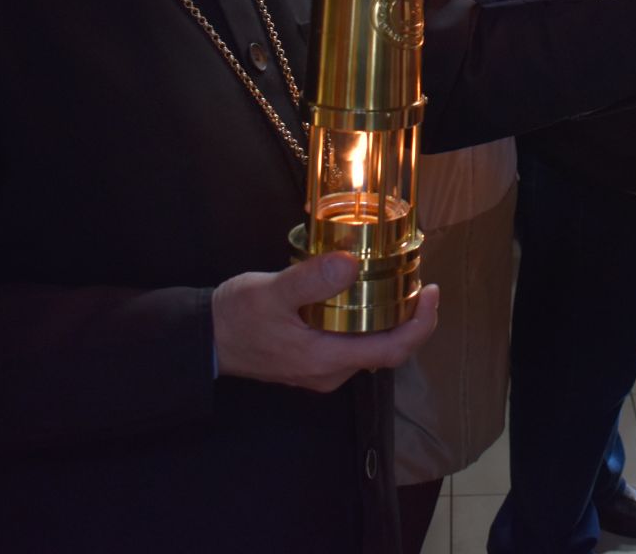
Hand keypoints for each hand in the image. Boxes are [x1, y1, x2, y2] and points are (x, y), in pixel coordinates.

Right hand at [213, 254, 440, 392]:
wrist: (203, 339)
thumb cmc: (235, 318)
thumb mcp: (271, 292)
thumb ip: (310, 281)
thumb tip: (350, 265)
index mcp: (325, 359)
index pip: (392, 351)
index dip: (421, 325)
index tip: (431, 293)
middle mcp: (329, 371)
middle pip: (388, 349)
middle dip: (411, 318)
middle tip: (419, 282)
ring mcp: (321, 369)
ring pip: (371, 346)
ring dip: (391, 320)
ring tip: (400, 284)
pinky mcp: (313, 359)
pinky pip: (353, 343)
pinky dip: (369, 321)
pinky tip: (367, 295)